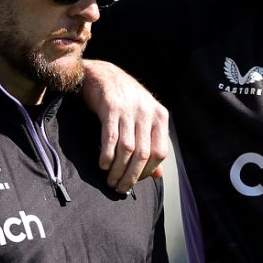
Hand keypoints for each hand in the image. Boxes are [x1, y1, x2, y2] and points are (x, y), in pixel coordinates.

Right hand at [80, 61, 169, 189]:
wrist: (102, 74)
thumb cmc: (125, 100)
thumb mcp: (144, 119)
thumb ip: (152, 145)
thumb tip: (158, 175)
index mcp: (160, 116)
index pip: (160, 152)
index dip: (148, 171)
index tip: (136, 180)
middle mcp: (147, 112)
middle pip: (143, 154)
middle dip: (131, 176)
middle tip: (121, 188)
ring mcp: (129, 109)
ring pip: (127, 149)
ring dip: (117, 170)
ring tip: (110, 181)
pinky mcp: (110, 107)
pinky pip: (110, 138)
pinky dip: (107, 155)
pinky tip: (103, 165)